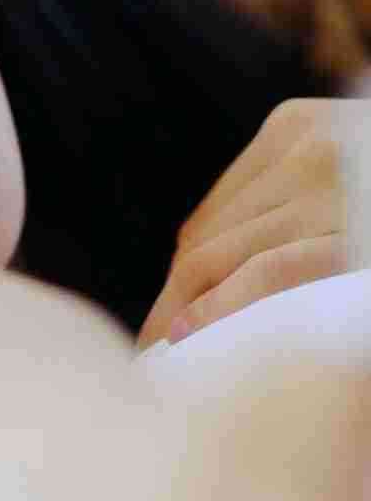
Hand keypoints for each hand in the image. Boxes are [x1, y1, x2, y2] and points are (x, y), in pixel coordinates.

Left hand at [136, 93, 370, 350]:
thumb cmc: (363, 206)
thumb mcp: (342, 188)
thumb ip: (291, 211)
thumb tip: (201, 288)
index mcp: (298, 129)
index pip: (210, 218)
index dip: (180, 283)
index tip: (162, 334)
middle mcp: (309, 145)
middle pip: (206, 241)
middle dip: (172, 306)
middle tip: (151, 365)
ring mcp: (334, 180)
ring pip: (223, 256)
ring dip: (186, 317)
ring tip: (166, 371)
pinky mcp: (354, 227)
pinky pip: (271, 271)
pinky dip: (223, 309)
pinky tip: (191, 339)